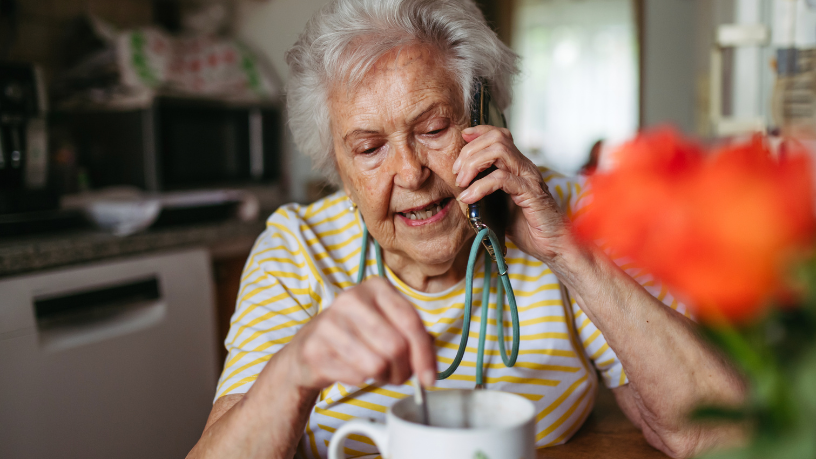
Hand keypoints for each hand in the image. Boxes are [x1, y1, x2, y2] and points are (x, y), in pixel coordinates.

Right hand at [279, 277, 436, 389]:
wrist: (309, 348)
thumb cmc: (355, 335)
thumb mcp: (387, 324)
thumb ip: (414, 338)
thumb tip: (429, 367)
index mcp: (376, 287)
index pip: (410, 321)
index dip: (424, 353)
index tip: (429, 377)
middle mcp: (351, 298)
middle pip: (396, 346)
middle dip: (403, 370)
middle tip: (398, 375)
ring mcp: (330, 322)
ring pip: (377, 364)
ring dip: (382, 377)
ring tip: (375, 371)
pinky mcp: (315, 347)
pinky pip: (355, 375)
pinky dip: (361, 380)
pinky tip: (353, 370)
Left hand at [453, 125, 570, 261]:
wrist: (553, 246)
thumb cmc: (528, 229)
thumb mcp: (500, 207)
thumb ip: (485, 195)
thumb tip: (460, 192)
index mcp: (518, 167)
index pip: (500, 135)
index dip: (479, 132)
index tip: (462, 138)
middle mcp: (525, 167)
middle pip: (496, 138)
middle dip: (470, 151)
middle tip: (457, 173)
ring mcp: (529, 178)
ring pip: (499, 151)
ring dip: (473, 164)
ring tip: (462, 183)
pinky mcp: (531, 193)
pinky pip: (502, 178)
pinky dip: (480, 186)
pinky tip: (469, 198)